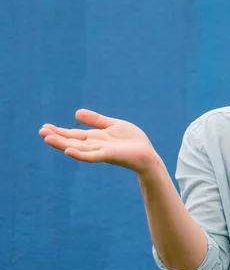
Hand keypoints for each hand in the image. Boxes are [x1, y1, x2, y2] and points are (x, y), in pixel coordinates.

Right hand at [39, 109, 159, 173]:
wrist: (147, 155)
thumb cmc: (132, 141)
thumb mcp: (113, 125)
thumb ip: (96, 120)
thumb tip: (76, 113)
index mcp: (95, 138)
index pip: (73, 134)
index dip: (59, 131)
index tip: (44, 127)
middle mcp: (94, 145)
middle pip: (71, 141)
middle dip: (56, 137)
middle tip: (41, 132)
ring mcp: (100, 151)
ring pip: (77, 148)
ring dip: (62, 145)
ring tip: (47, 139)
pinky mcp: (108, 156)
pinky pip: (91, 156)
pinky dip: (79, 154)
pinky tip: (68, 150)